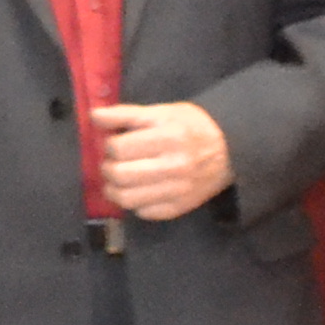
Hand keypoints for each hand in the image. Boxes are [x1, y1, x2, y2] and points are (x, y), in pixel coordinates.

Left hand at [92, 100, 233, 220]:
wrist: (230, 149)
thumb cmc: (191, 126)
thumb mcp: (162, 112)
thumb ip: (126, 114)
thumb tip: (94, 116)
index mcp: (168, 137)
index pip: (119, 148)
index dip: (109, 145)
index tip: (114, 143)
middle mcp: (174, 166)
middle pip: (119, 175)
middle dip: (107, 167)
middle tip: (111, 163)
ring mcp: (177, 190)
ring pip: (127, 199)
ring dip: (113, 189)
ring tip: (116, 180)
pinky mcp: (180, 208)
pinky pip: (144, 212)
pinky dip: (134, 203)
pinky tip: (137, 190)